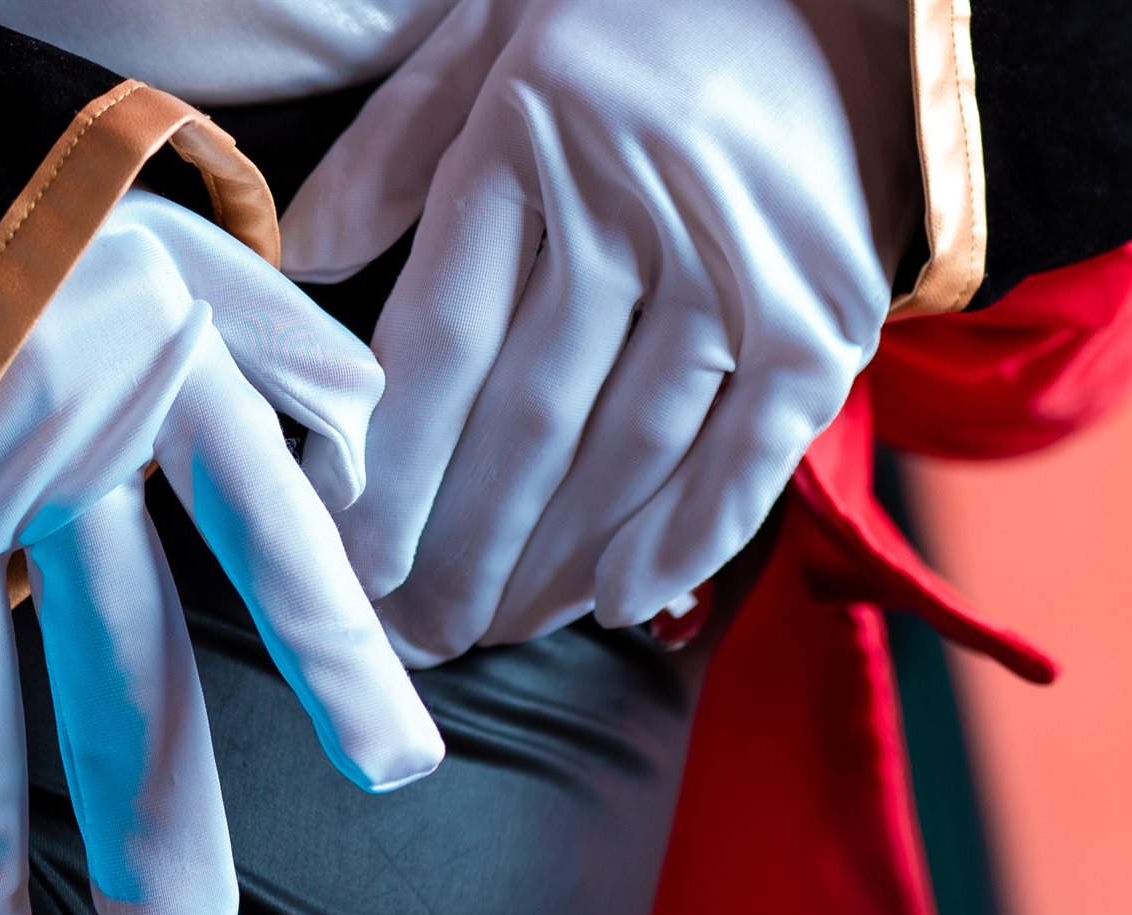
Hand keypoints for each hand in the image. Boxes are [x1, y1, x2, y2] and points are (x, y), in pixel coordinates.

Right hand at [0, 190, 444, 914]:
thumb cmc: (17, 205)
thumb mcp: (173, 235)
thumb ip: (279, 347)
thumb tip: (364, 450)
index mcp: (159, 376)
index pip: (272, 540)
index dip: (337, 661)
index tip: (400, 771)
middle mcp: (49, 457)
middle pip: (114, 669)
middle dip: (150, 819)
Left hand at [279, 0, 917, 662]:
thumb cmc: (650, 6)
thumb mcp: (495, 27)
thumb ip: (397, 144)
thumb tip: (305, 257)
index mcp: (531, 137)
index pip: (438, 341)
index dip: (389, 467)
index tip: (349, 557)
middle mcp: (631, 202)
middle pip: (524, 415)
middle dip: (458, 545)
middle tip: (410, 634)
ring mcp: (736, 260)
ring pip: (625, 445)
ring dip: (553, 557)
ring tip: (491, 627)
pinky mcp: (827, 302)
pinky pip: (750, 444)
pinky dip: (688, 531)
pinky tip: (622, 598)